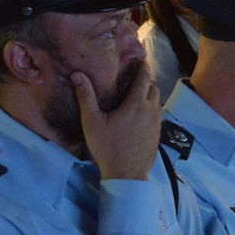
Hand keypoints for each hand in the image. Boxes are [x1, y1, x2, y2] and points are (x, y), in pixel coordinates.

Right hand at [72, 61, 160, 180]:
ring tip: (135, 96)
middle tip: (134, 79)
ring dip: (149, 96)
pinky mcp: (157, 134)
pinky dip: (150, 109)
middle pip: (153, 88)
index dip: (143, 67)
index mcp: (136, 104)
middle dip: (146, 81)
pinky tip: (139, 116)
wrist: (127, 174)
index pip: (144, 79)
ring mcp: (157, 123)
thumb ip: (86, 97)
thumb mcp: (92, 122)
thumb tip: (77, 75)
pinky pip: (157, 115)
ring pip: (157, 102)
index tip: (140, 60)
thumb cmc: (108, 147)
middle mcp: (150, 110)